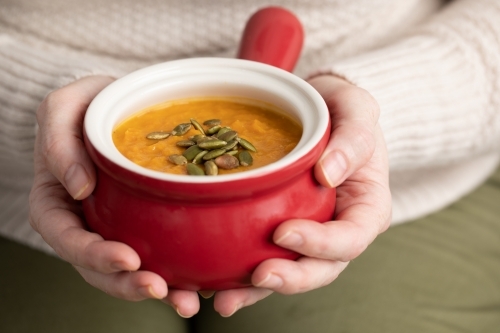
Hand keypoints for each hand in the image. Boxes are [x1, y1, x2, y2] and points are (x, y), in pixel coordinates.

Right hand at [28, 76, 200, 316]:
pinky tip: (202, 280)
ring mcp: (117, 225)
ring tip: (187, 299)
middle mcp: (86, 221)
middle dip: (127, 284)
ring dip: (157, 288)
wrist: (121, 103)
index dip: (92, 256)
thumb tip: (78, 188)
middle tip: (159, 289)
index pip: (66, 238)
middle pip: (99, 267)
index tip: (126, 259)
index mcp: (58, 202)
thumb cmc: (86, 104)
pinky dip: (179, 268)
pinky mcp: (147, 221)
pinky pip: (159, 250)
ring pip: (131, 268)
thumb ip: (58, 144)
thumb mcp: (63, 108)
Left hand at [210, 74, 390, 315]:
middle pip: (322, 268)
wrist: (320, 111)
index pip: (351, 238)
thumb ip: (354, 139)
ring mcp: (310, 233)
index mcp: (366, 207)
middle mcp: (339, 228)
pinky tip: (214, 282)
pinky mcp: (281, 229)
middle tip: (258, 275)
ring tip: (225, 299)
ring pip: (290, 271)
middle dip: (291, 278)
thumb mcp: (357, 110)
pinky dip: (240, 274)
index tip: (285, 232)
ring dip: (258, 290)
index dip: (322, 244)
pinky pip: (264, 256)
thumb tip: (329, 174)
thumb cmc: (343, 110)